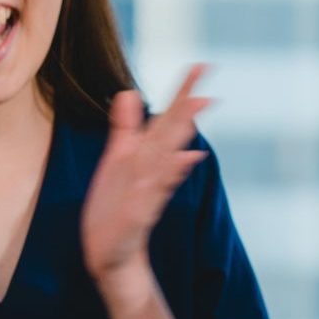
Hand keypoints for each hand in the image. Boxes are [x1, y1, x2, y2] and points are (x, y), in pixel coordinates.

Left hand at [82, 66, 210, 295]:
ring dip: (180, 141)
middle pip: (172, 136)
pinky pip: (151, 194)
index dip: (183, 92)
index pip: (169, 118)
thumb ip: (125, 127)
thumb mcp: (117, 160)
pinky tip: (178, 164)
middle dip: (187, 113)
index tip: (202, 66)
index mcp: (147, 154)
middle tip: (209, 92)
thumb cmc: (115, 206)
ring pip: (166, 161)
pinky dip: (165, 180)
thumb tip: (130, 92)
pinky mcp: (138, 215)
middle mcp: (153, 170)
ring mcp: (148, 192)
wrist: (110, 252)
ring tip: (194, 120)